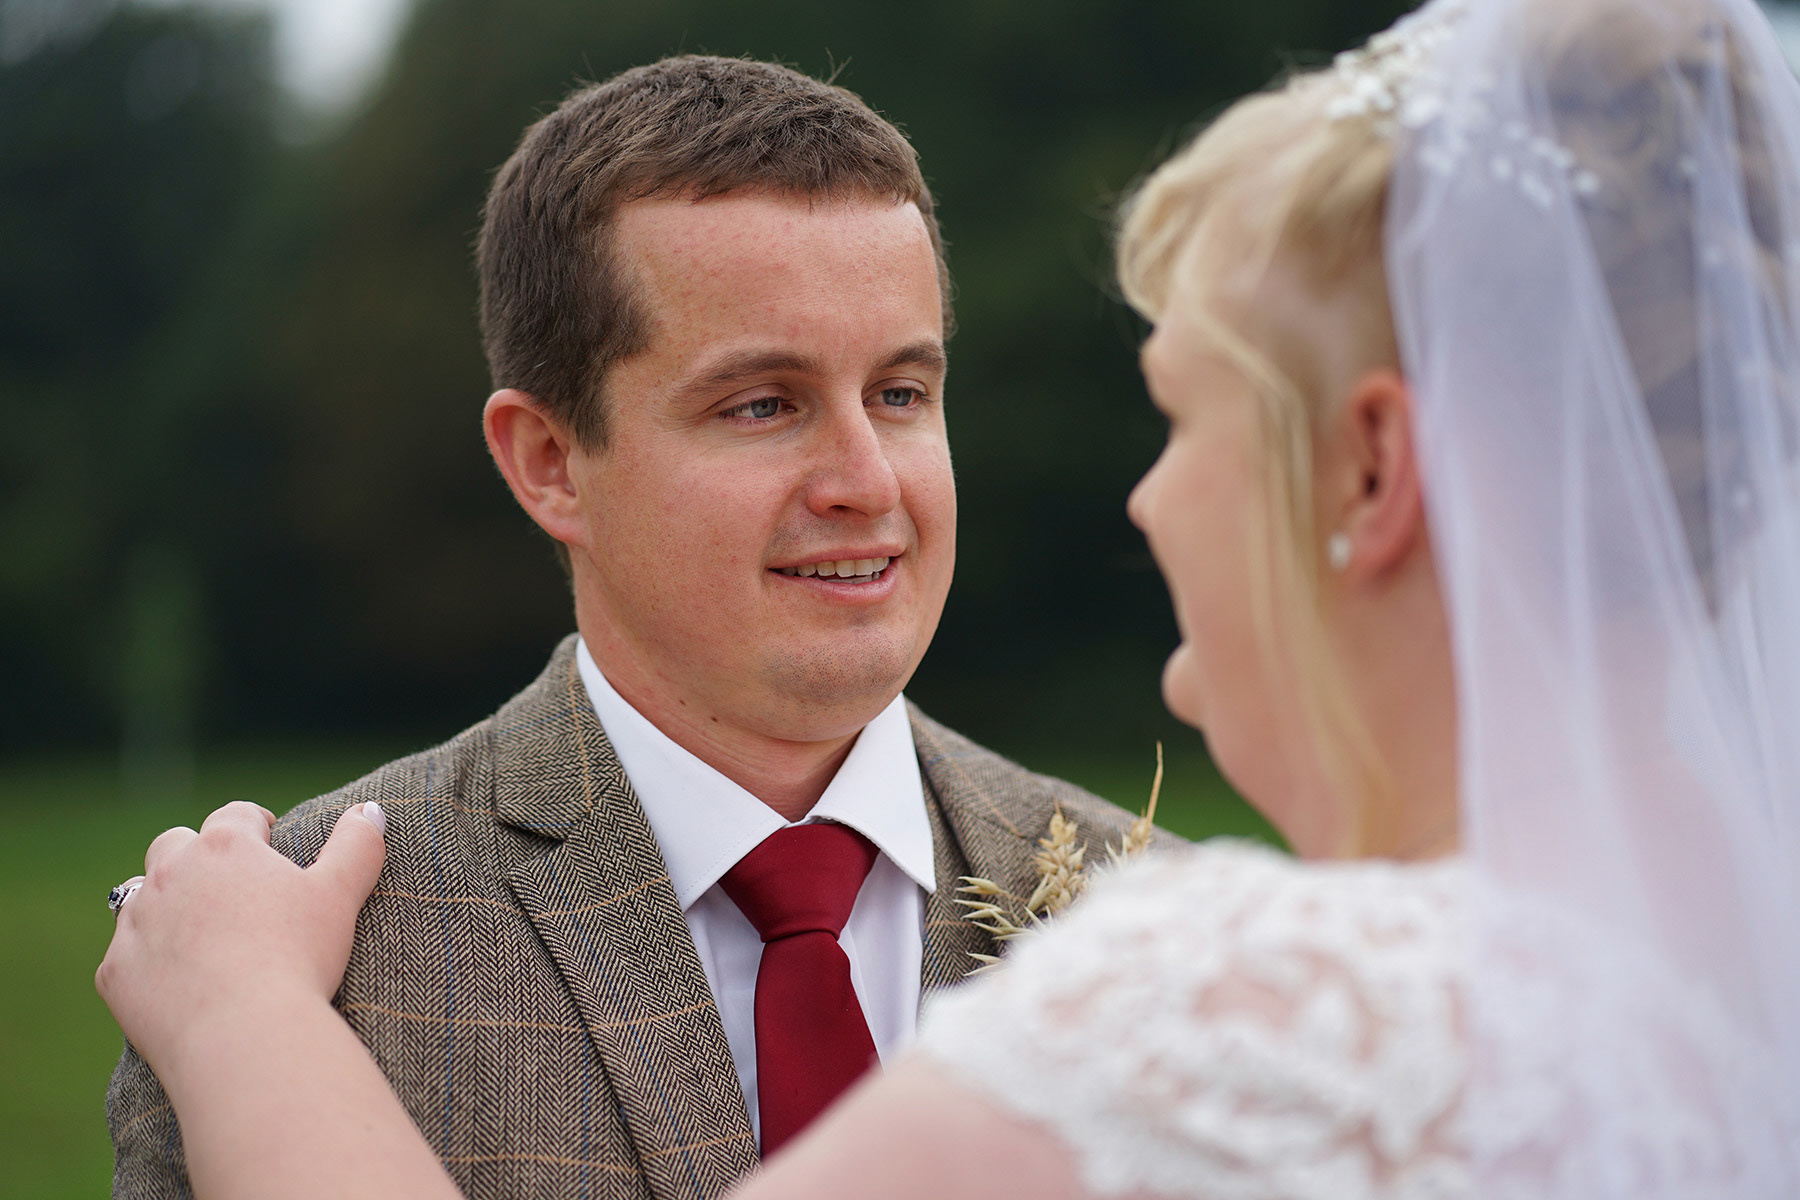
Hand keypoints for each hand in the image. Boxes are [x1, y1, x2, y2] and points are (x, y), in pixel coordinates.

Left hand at [95, 800, 387, 1082]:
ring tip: (194, 930)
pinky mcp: (116, 971)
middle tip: (230, 887)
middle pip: (174, 844)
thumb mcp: (340, 895)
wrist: (243, 1034)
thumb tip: (370, 809)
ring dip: (161, 903)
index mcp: (225, 847)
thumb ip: (357, 845)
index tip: (272, 844)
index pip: (236, 816)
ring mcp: (137, 923)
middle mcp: (171, 874)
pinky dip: (146, 960)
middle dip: (197, 855)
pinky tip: (176, 981)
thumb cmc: (298, 958)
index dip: (256, 826)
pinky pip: (125, 955)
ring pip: (138, 894)